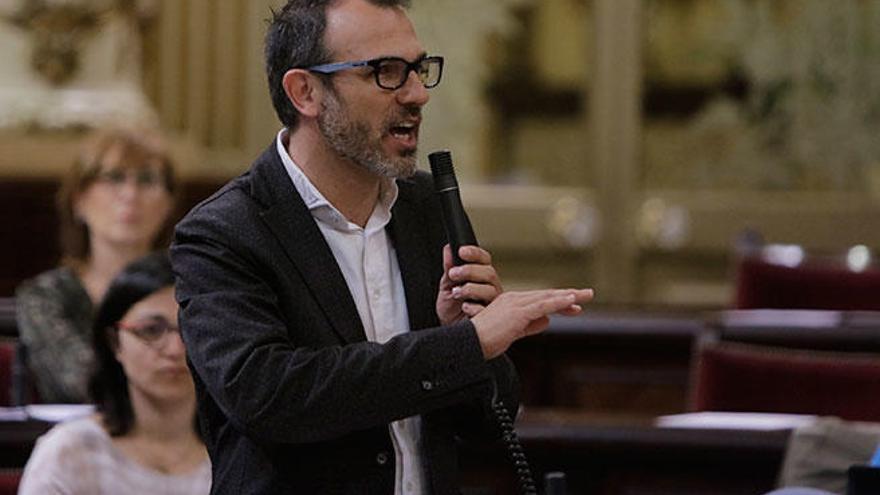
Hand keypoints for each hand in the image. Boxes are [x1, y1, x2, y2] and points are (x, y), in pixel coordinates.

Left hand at [436, 244, 502, 325]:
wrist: (449, 329)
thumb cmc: (451, 308)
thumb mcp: (446, 285)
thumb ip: (449, 268)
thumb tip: (449, 250)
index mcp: (481, 276)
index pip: (484, 259)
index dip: (475, 253)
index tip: (461, 251)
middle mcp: (490, 287)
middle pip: (489, 273)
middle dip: (470, 271)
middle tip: (453, 274)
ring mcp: (492, 303)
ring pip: (490, 290)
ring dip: (471, 289)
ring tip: (456, 293)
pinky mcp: (490, 319)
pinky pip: (487, 310)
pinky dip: (474, 307)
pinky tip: (464, 307)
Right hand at [470, 288, 593, 358]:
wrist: (468, 344)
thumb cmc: (483, 341)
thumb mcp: (512, 333)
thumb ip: (529, 326)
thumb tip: (547, 321)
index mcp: (511, 303)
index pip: (540, 301)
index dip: (559, 302)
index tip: (575, 305)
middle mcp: (514, 300)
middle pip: (547, 295)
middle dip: (569, 295)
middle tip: (587, 294)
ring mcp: (515, 304)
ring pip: (547, 298)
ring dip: (568, 296)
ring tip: (585, 295)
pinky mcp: (517, 313)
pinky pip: (542, 305)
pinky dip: (558, 302)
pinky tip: (571, 300)